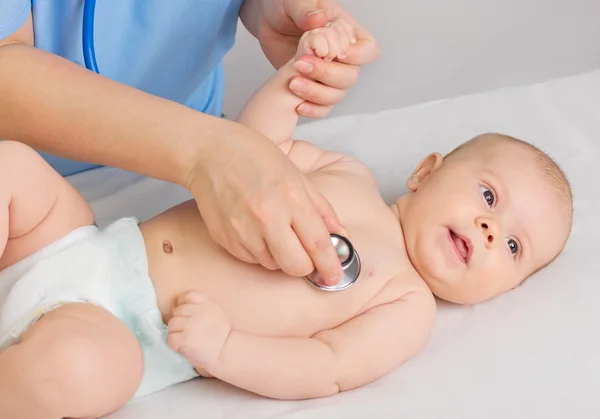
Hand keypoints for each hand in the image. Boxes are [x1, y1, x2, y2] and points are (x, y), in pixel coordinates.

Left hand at [168, 291, 231, 368]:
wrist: (226, 352)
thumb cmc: (221, 336)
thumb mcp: (217, 313)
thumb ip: (203, 307)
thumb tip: (183, 304)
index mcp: (207, 305)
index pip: (188, 295)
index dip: (182, 303)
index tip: (185, 313)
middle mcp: (199, 312)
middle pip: (177, 311)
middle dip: (179, 321)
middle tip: (185, 330)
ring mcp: (191, 325)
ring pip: (172, 323)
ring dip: (175, 332)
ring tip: (184, 339)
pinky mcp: (185, 338)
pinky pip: (170, 337)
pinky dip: (174, 343)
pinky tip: (182, 346)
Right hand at [188, 121, 343, 283]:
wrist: (209, 152)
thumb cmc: (254, 157)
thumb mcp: (297, 176)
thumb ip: (322, 209)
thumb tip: (341, 235)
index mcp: (291, 198)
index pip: (317, 243)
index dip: (329, 265)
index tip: (334, 277)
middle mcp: (267, 218)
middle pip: (296, 266)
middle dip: (305, 266)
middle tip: (306, 255)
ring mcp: (243, 231)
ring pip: (273, 266)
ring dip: (281, 257)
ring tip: (275, 231)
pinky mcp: (226, 239)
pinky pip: (252, 259)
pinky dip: (260, 252)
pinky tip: (256, 230)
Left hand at [240, 0, 379, 117]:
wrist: (268, 21)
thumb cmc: (286, 7)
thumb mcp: (294, 1)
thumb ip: (307, 10)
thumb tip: (319, 19)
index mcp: (346, 32)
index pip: (368, 49)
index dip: (356, 56)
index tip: (336, 54)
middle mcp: (342, 57)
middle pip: (350, 76)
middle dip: (327, 74)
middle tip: (302, 64)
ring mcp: (328, 75)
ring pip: (337, 94)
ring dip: (316, 93)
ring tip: (293, 82)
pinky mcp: (313, 88)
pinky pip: (322, 107)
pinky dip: (313, 109)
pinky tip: (298, 104)